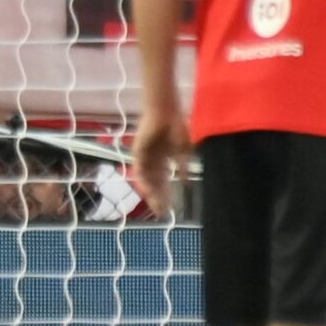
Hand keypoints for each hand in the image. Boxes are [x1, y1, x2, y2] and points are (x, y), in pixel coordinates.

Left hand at [131, 100, 190, 216]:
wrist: (166, 111)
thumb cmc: (176, 126)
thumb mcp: (183, 151)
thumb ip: (183, 167)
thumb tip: (187, 183)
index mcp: (163, 160)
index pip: (164, 182)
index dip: (167, 196)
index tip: (171, 209)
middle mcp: (153, 161)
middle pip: (155, 185)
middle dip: (159, 199)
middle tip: (163, 214)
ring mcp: (144, 157)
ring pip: (147, 180)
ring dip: (151, 194)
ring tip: (157, 206)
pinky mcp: (138, 152)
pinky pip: (139, 170)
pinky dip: (144, 181)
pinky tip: (149, 192)